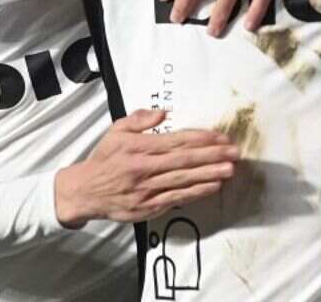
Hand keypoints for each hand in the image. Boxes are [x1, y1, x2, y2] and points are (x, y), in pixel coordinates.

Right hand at [53, 109, 237, 226]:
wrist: (86, 191)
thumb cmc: (105, 159)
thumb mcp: (116, 131)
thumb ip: (139, 119)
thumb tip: (163, 113)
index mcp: (138, 147)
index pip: (175, 141)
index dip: (200, 138)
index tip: (219, 136)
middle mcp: (144, 168)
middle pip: (184, 160)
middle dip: (212, 155)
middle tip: (233, 152)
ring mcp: (147, 189)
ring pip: (184, 180)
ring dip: (209, 174)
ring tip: (230, 169)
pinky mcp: (150, 206)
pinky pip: (178, 198)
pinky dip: (197, 192)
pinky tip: (213, 186)